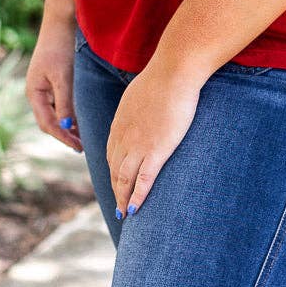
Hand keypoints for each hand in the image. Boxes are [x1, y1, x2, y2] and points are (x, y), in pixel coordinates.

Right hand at [25, 18, 82, 152]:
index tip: (77, 146)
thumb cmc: (59, 49)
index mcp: (34, 93)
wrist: (58, 25)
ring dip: (65, 127)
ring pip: (53, 114)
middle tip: (80, 147)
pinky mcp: (49, 82)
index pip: (47, 123)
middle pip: (48, 122)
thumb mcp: (63, 76)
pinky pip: (56, 104)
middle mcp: (35, 93)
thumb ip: (64, 101)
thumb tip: (66, 126)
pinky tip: (76, 121)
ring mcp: (42, 88)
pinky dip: (66, 114)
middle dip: (63, 135)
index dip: (62, 136)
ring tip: (80, 139)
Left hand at [106, 63, 201, 215]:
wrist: (173, 72)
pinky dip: (138, 196)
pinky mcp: (157, 151)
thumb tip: (142, 107)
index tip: (116, 182)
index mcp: (120, 122)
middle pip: (115, 169)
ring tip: (124, 214)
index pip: (112, 153)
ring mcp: (139, 145)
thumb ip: (137, 105)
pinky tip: (135, 208)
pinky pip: (144, 180)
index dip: (113, 171)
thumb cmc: (163, 76)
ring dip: (122, 199)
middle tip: (118, 205)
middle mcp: (124, 136)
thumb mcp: (140, 91)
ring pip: (124, 179)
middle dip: (115, 189)